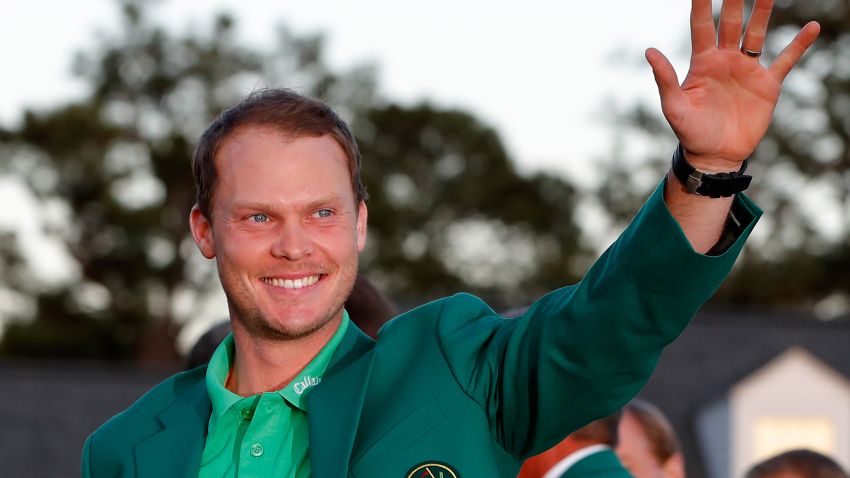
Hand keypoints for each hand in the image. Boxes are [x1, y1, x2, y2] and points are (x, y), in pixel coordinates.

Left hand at [646, 0, 819, 171]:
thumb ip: (665, 79)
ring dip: (763, 12)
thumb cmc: (690, 132)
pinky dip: (799, 44)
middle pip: (732, 23)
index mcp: (702, 62)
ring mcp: (747, 70)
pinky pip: (786, 60)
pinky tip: (812, 27)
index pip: (702, 25)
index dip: (702, 4)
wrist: (715, 155)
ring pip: (757, 34)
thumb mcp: (674, 107)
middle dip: (735, 1)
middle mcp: (725, 60)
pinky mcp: (767, 84)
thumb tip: (649, 51)